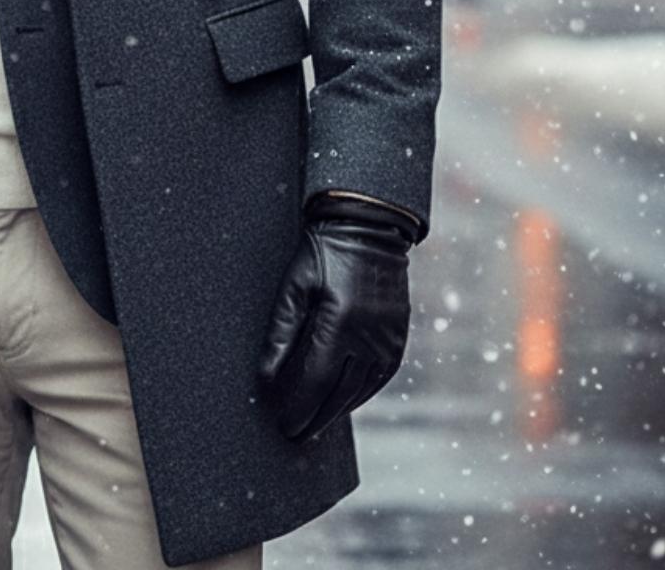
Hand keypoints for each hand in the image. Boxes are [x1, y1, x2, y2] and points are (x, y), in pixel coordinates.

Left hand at [256, 200, 412, 441]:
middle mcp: (369, 337)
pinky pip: (378, 378)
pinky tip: (343, 402)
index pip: (315, 381)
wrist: (368, 228)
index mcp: (339, 323)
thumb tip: (266, 375)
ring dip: (336, 412)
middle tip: (294, 436)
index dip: (298, 406)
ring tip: (314, 426)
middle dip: (314, 418)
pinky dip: (358, 395)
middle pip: (338, 394)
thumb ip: (281, 333)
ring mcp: (388, 339)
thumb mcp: (294, 286)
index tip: (283, 423)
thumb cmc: (323, 252)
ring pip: (360, 391)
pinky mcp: (398, 337)